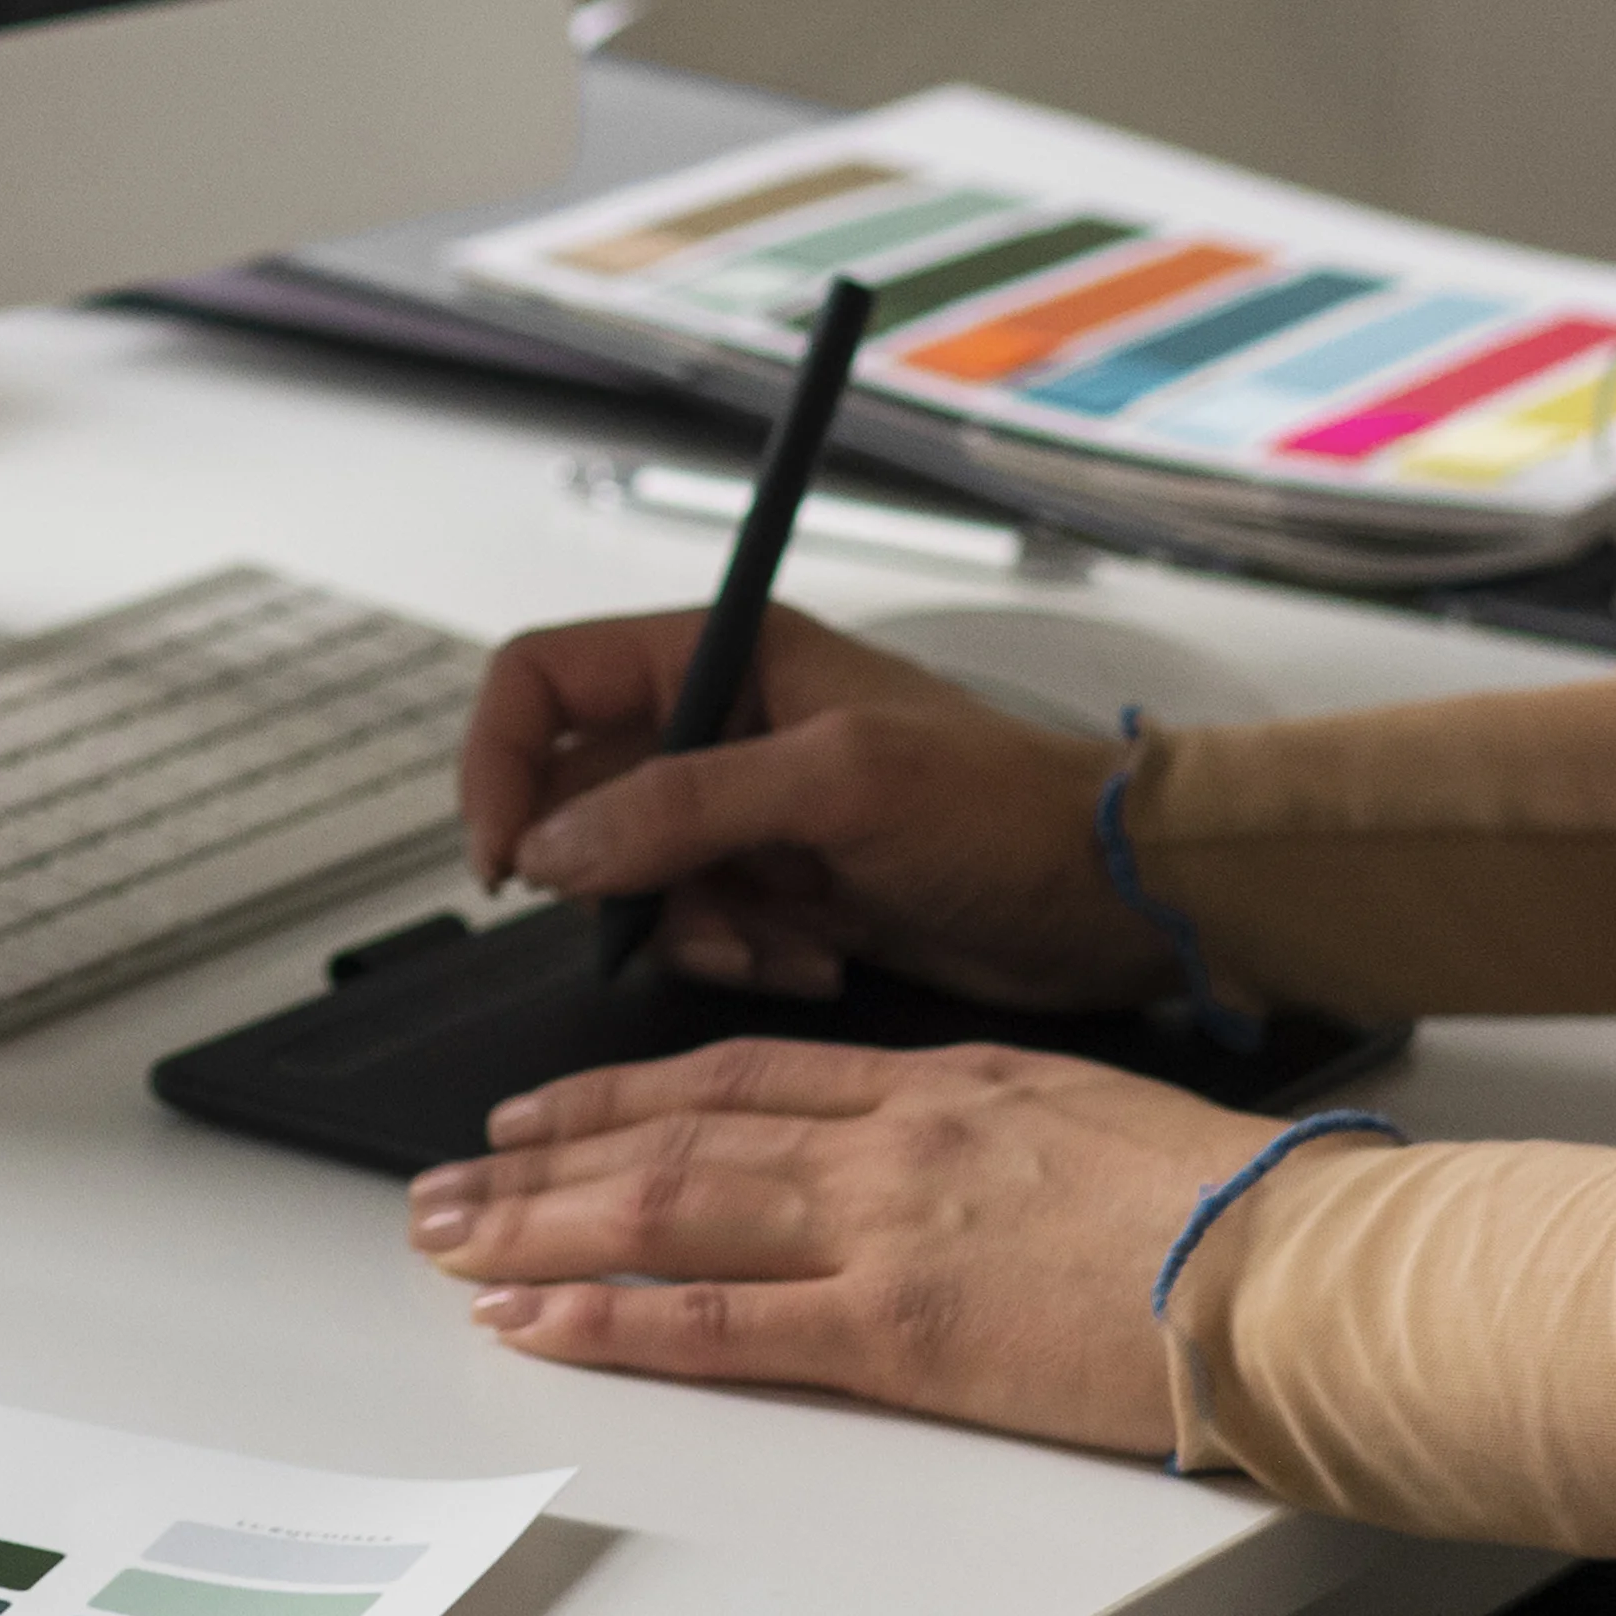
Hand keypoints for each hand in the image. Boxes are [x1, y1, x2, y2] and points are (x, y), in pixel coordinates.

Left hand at [409, 1034, 1271, 1452]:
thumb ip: (993, 1127)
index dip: (624, 1091)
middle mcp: (889, 1140)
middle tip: (444, 1182)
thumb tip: (956, 1152)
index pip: (739, 1075)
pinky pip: (721, 1323)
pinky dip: (614, 1321)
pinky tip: (539, 1320)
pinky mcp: (897, 1330)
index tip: (546, 1110)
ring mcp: (884, 1230)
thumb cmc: (1233, 1204)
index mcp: (937, 1083)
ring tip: (447, 1241)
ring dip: (540, 1228)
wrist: (1293, 1263)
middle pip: (673, 1134)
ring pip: (668, 1210)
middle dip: (543, 1161)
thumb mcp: (1089, 1118)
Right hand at [454, 599, 1175, 1005]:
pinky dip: (738, 956)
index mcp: (724, 659)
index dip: (502, 761)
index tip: (507, 858)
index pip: (545, 681)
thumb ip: (685, 806)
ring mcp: (745, 815)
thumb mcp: (840, 785)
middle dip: (614, 874)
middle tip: (679, 914)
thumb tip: (552, 846)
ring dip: (689, 927)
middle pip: (577, 794)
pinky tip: (820, 954)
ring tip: (781, 939)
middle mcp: (719, 728)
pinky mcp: (777, 889)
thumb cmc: (1005, 808)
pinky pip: (695, 930)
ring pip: (628, 878)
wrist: (1112, 903)